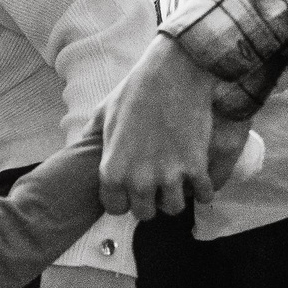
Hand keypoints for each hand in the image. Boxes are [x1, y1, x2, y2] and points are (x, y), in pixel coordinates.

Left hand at [97, 35, 223, 219]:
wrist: (173, 73)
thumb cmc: (135, 90)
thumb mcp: (104, 111)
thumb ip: (92, 134)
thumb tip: (82, 141)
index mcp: (113, 170)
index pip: (115, 208)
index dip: (124, 200)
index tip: (132, 189)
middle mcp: (139, 179)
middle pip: (144, 214)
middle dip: (150, 201)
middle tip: (156, 185)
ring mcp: (169, 175)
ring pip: (173, 208)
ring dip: (176, 197)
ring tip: (177, 181)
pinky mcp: (196, 167)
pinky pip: (204, 195)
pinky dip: (204, 189)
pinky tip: (199, 175)